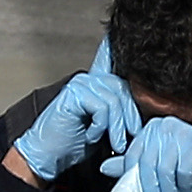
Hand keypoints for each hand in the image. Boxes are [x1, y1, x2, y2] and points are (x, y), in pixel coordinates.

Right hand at [13, 40, 140, 180]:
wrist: (47, 156)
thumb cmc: (74, 143)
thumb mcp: (103, 127)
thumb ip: (117, 111)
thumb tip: (145, 106)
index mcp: (94, 83)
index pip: (109, 59)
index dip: (114, 46)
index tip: (117, 35)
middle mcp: (87, 79)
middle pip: (122, 89)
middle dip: (129, 117)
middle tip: (128, 139)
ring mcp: (79, 84)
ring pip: (114, 101)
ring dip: (116, 127)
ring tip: (114, 144)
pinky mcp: (73, 94)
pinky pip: (101, 108)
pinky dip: (100, 127)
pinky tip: (91, 136)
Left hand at [101, 116, 191, 191]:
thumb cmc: (191, 165)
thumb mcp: (160, 166)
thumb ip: (135, 165)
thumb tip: (104, 167)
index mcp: (151, 128)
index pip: (133, 155)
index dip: (133, 179)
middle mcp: (164, 126)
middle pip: (147, 164)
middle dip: (150, 190)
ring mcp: (181, 131)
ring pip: (164, 169)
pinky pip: (183, 170)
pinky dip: (184, 184)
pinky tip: (188, 188)